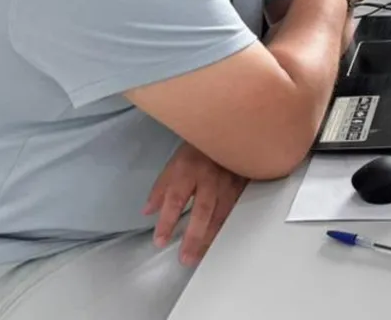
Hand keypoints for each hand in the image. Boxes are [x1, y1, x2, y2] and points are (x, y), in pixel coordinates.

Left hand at [144, 143, 248, 265]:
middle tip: (185, 258)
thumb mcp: (174, 163)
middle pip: (203, 210)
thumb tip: (147, 212)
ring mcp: (229, 182)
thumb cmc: (198, 149)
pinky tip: (221, 242)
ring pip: (222, 214)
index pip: (175, 198)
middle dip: (194, 236)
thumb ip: (161, 188)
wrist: (231, 131)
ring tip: (199, 255)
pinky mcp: (243, 186)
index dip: (167, 221)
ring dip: (211, 237)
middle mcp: (210, 178)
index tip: (160, 241)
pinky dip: (227, 228)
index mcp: (188, 170)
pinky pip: (235, 211)